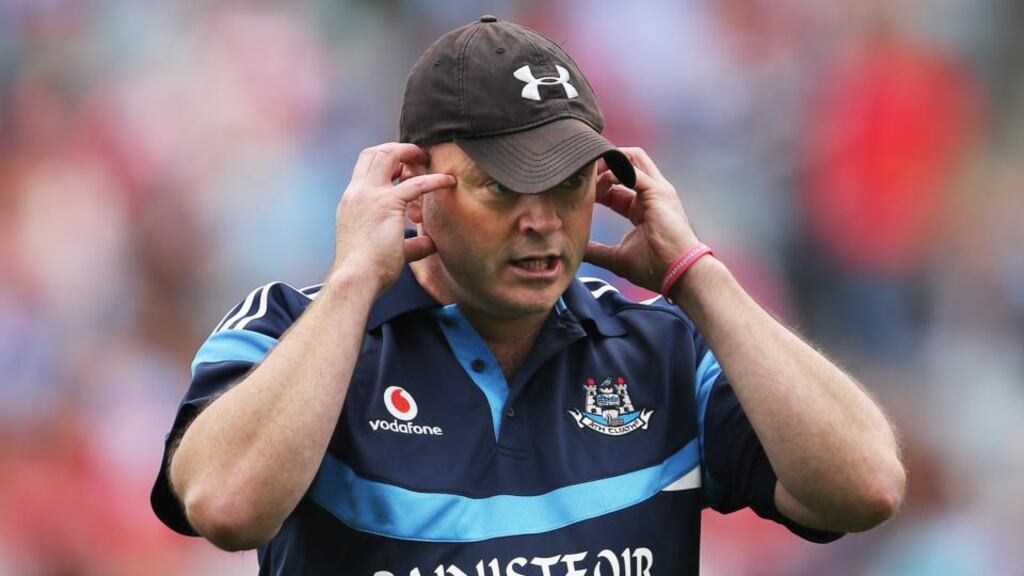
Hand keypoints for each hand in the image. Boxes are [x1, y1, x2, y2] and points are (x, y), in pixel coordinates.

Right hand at [331, 143, 455, 295]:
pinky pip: (415, 184)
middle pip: (373, 153)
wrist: (355, 279)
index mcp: (352, 202)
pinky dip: (434, 179)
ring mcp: (370, 195)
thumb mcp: (387, 250)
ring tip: (429, 158)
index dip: (385, 161)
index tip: (402, 168)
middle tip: (417, 155)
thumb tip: (429, 244)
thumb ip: (409, 244)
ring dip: (410, 153)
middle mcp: (357, 193)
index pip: (364, 168)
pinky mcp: (387, 204)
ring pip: (387, 156)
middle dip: (397, 149)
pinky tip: (449, 181)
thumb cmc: (367, 271)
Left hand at [584, 148, 699, 292]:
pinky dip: (615, 170)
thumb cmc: (655, 267)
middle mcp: (651, 193)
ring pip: (632, 158)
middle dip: (602, 165)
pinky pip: (634, 170)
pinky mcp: (658, 192)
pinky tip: (600, 183)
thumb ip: (597, 252)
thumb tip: (577, 251)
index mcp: (642, 206)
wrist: (679, 274)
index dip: (596, 184)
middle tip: (580, 176)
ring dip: (608, 161)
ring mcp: (657, 189)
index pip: (617, 184)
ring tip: (589, 175)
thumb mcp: (617, 258)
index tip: (579, 192)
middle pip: (626, 163)